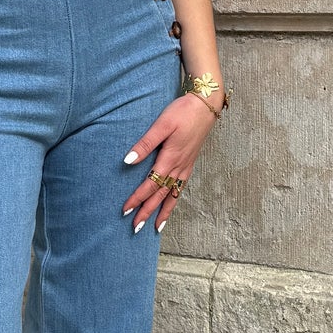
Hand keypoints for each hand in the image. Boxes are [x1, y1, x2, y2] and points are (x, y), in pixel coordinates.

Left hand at [122, 93, 215, 232]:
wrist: (206, 105)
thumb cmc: (182, 112)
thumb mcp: (161, 125)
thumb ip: (145, 144)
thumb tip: (127, 161)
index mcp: (170, 159)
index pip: (150, 185)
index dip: (137, 199)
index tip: (125, 211)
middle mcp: (179, 167)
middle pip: (161, 195)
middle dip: (148, 212)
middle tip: (136, 228)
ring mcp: (186, 166)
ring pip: (173, 195)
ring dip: (163, 211)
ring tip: (156, 227)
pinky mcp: (190, 163)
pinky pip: (181, 188)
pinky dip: (175, 200)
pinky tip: (171, 204)